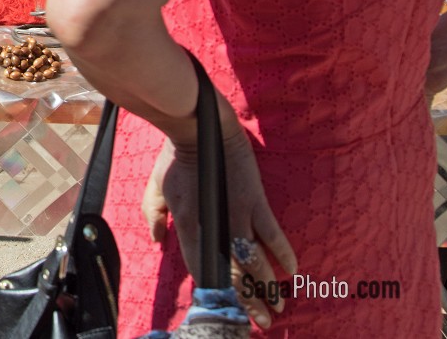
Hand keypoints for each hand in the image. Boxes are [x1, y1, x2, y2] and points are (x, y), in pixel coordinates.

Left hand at [142, 129, 296, 330]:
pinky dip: (283, 253)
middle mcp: (214, 226)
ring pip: (255, 261)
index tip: (224, 309)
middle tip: (260, 323)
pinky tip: (293, 270)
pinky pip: (272, 234)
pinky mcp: (255, 201)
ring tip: (277, 306)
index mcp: (189, 226)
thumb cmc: (173, 158)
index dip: (214, 291)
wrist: (197, 127)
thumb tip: (158, 240)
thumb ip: (153, 216)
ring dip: (267, 287)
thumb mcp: (155, 189)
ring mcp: (237, 214)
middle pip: (232, 274)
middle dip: (247, 302)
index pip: (202, 269)